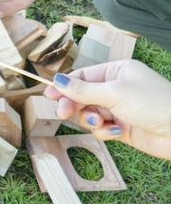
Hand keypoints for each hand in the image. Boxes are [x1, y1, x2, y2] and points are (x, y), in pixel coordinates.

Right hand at [44, 60, 170, 159]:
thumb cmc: (154, 104)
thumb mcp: (114, 92)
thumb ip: (83, 90)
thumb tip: (58, 81)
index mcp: (117, 72)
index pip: (83, 76)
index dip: (65, 86)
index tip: (48, 95)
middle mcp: (117, 89)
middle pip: (82, 96)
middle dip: (73, 105)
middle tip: (62, 113)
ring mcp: (119, 109)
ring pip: (89, 114)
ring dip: (90, 120)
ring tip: (100, 123)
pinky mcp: (121, 128)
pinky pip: (101, 129)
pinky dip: (104, 131)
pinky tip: (116, 132)